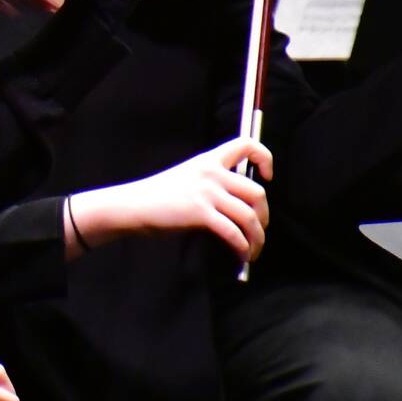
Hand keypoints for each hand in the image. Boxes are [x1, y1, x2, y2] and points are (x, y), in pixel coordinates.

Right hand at [69, 135, 273, 263]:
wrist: (134, 205)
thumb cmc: (160, 196)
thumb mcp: (189, 178)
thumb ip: (214, 184)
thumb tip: (242, 205)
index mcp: (209, 160)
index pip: (246, 145)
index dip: (264, 158)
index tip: (266, 176)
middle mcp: (212, 173)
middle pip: (257, 192)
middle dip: (265, 216)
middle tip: (259, 230)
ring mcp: (207, 192)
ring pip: (250, 216)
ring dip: (257, 238)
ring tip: (253, 251)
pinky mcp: (201, 213)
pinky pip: (233, 232)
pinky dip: (242, 248)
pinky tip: (241, 256)